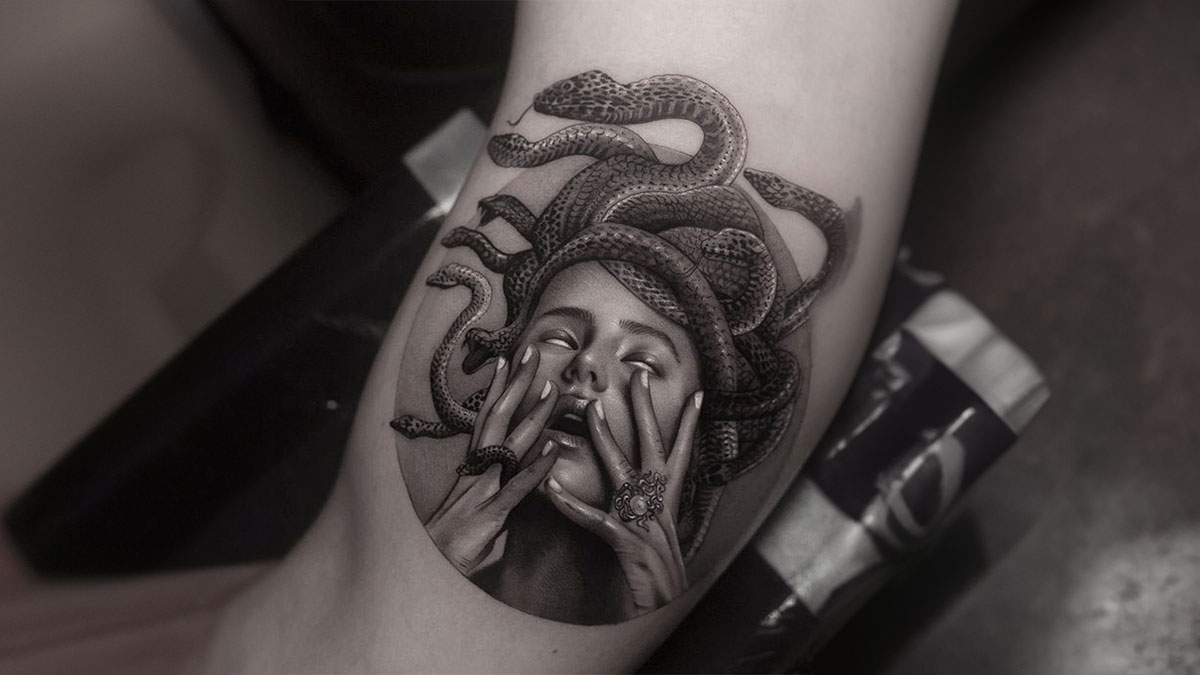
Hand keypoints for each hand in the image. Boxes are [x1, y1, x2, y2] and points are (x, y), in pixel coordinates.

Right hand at [424, 346, 558, 574]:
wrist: (427, 575)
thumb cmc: (455, 546)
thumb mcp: (481, 513)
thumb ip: (499, 494)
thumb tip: (517, 484)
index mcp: (474, 469)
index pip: (487, 420)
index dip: (498, 390)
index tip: (508, 360)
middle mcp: (478, 472)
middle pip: (498, 419)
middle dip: (517, 385)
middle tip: (533, 353)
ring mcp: (484, 490)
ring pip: (510, 445)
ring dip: (533, 416)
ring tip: (553, 390)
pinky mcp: (491, 514)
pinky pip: (517, 486)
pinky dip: (536, 466)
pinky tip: (552, 447)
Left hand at [544, 369, 702, 614]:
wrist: (665, 609)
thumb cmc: (660, 576)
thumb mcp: (659, 536)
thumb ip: (653, 511)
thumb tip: (649, 491)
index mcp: (667, 501)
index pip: (680, 454)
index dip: (690, 425)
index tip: (699, 394)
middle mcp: (659, 504)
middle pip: (654, 446)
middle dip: (646, 410)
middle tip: (638, 376)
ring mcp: (642, 521)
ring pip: (623, 470)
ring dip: (606, 438)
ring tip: (589, 410)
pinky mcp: (624, 541)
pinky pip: (594, 519)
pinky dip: (571, 504)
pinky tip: (551, 488)